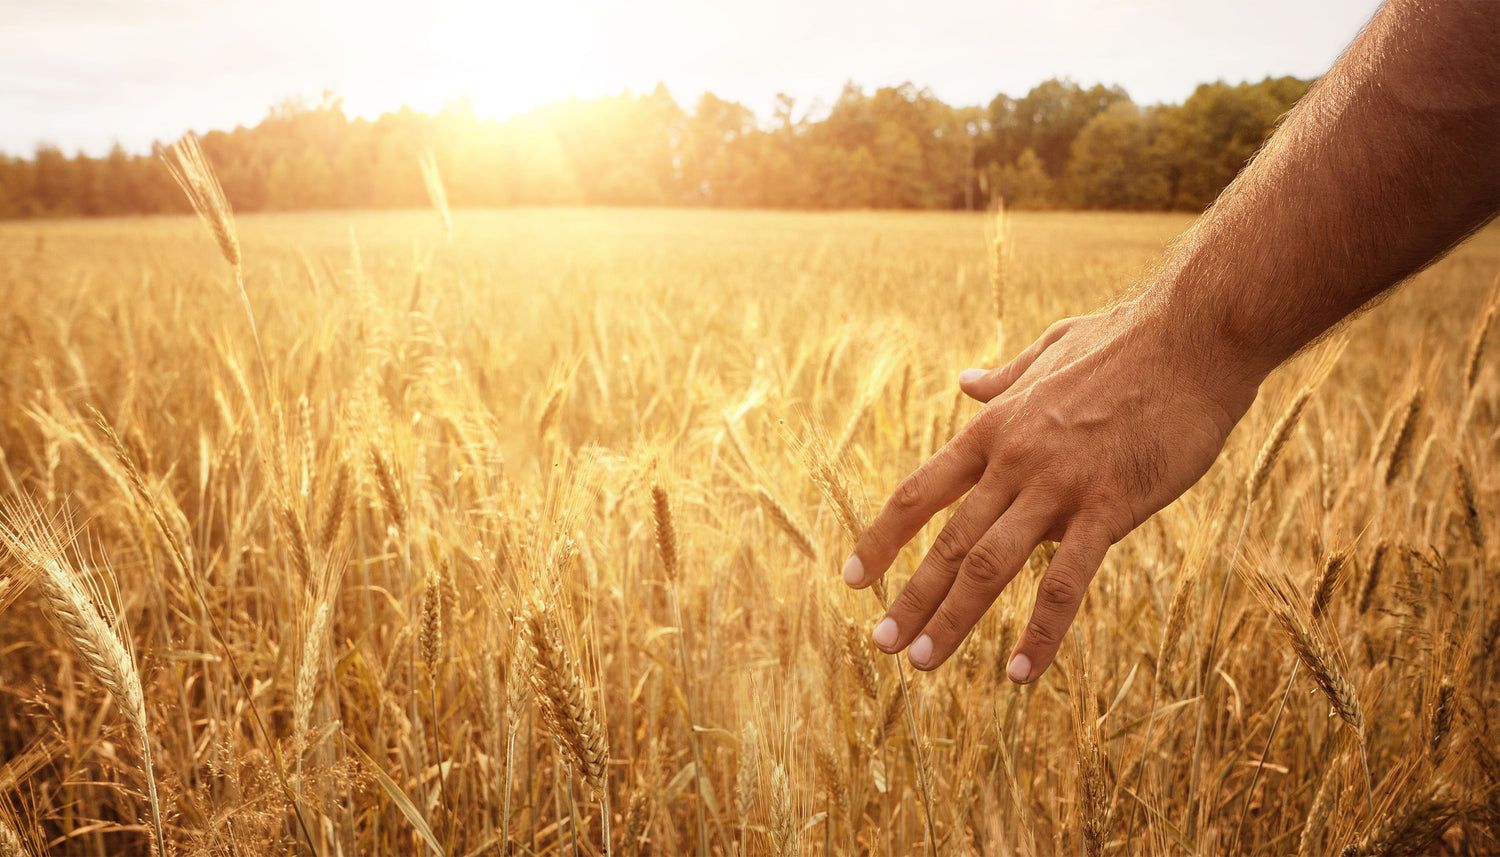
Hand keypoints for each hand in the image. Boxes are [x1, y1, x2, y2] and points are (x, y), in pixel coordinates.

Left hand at [842, 299, 1259, 681]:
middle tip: (881, 643)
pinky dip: (1040, 631)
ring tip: (922, 662)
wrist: (1197, 336)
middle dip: (909, 598)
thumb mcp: (1051, 350)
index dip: (883, 538)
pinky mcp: (1110, 506)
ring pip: (990, 565)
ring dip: (952, 619)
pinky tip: (1020, 672)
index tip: (854, 578)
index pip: (921, 493)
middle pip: (948, 541)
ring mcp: (1059, 485)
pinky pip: (1066, 582)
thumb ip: (1006, 378)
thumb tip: (966, 381)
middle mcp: (1013, 460)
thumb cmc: (1129, 342)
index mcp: (994, 427)